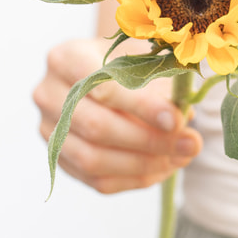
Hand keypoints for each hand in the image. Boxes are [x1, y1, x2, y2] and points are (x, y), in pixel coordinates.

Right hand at [33, 37, 201, 193]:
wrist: (104, 73)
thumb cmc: (128, 62)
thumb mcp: (144, 58)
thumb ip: (162, 84)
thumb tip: (183, 118)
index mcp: (66, 57)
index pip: (102, 86)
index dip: (141, 106)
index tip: (177, 120)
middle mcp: (48, 93)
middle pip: (96, 127)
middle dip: (148, 141)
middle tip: (190, 144)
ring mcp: (49, 129)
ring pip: (93, 160)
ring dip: (144, 164)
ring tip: (182, 157)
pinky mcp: (59, 158)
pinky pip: (97, 180)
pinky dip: (135, 179)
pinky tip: (164, 167)